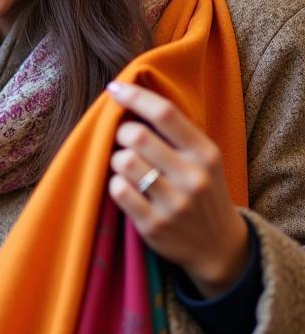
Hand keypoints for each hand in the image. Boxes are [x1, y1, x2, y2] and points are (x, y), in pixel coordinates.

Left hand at [107, 81, 249, 295]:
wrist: (219, 246)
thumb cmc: (203, 191)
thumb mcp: (203, 159)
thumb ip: (175, 133)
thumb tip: (129, 96)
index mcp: (205, 153)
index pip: (165, 113)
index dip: (134, 96)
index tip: (114, 88)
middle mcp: (192, 177)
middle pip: (137, 136)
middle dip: (122, 133)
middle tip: (125, 140)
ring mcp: (174, 203)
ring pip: (123, 162)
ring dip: (117, 160)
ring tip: (128, 167)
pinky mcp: (153, 224)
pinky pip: (117, 190)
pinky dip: (115, 184)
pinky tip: (126, 187)